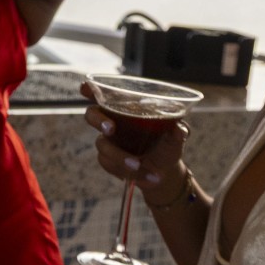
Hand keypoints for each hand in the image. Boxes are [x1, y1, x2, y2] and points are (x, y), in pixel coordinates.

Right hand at [83, 80, 190, 205]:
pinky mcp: (108, 160)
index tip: (86, 87)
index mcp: (126, 108)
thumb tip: (178, 128)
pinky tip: (146, 176)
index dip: (91, 89)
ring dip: (120, 156)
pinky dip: (127, 171)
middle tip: (111, 129)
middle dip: (98, 120)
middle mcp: (112, 121)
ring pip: (102, 145)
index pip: (104, 94)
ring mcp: (108, 142)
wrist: (165, 170)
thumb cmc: (167, 144)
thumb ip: (177, 132)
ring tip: (140, 165)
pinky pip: (108, 164)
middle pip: (92, 114)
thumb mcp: (175, 137)